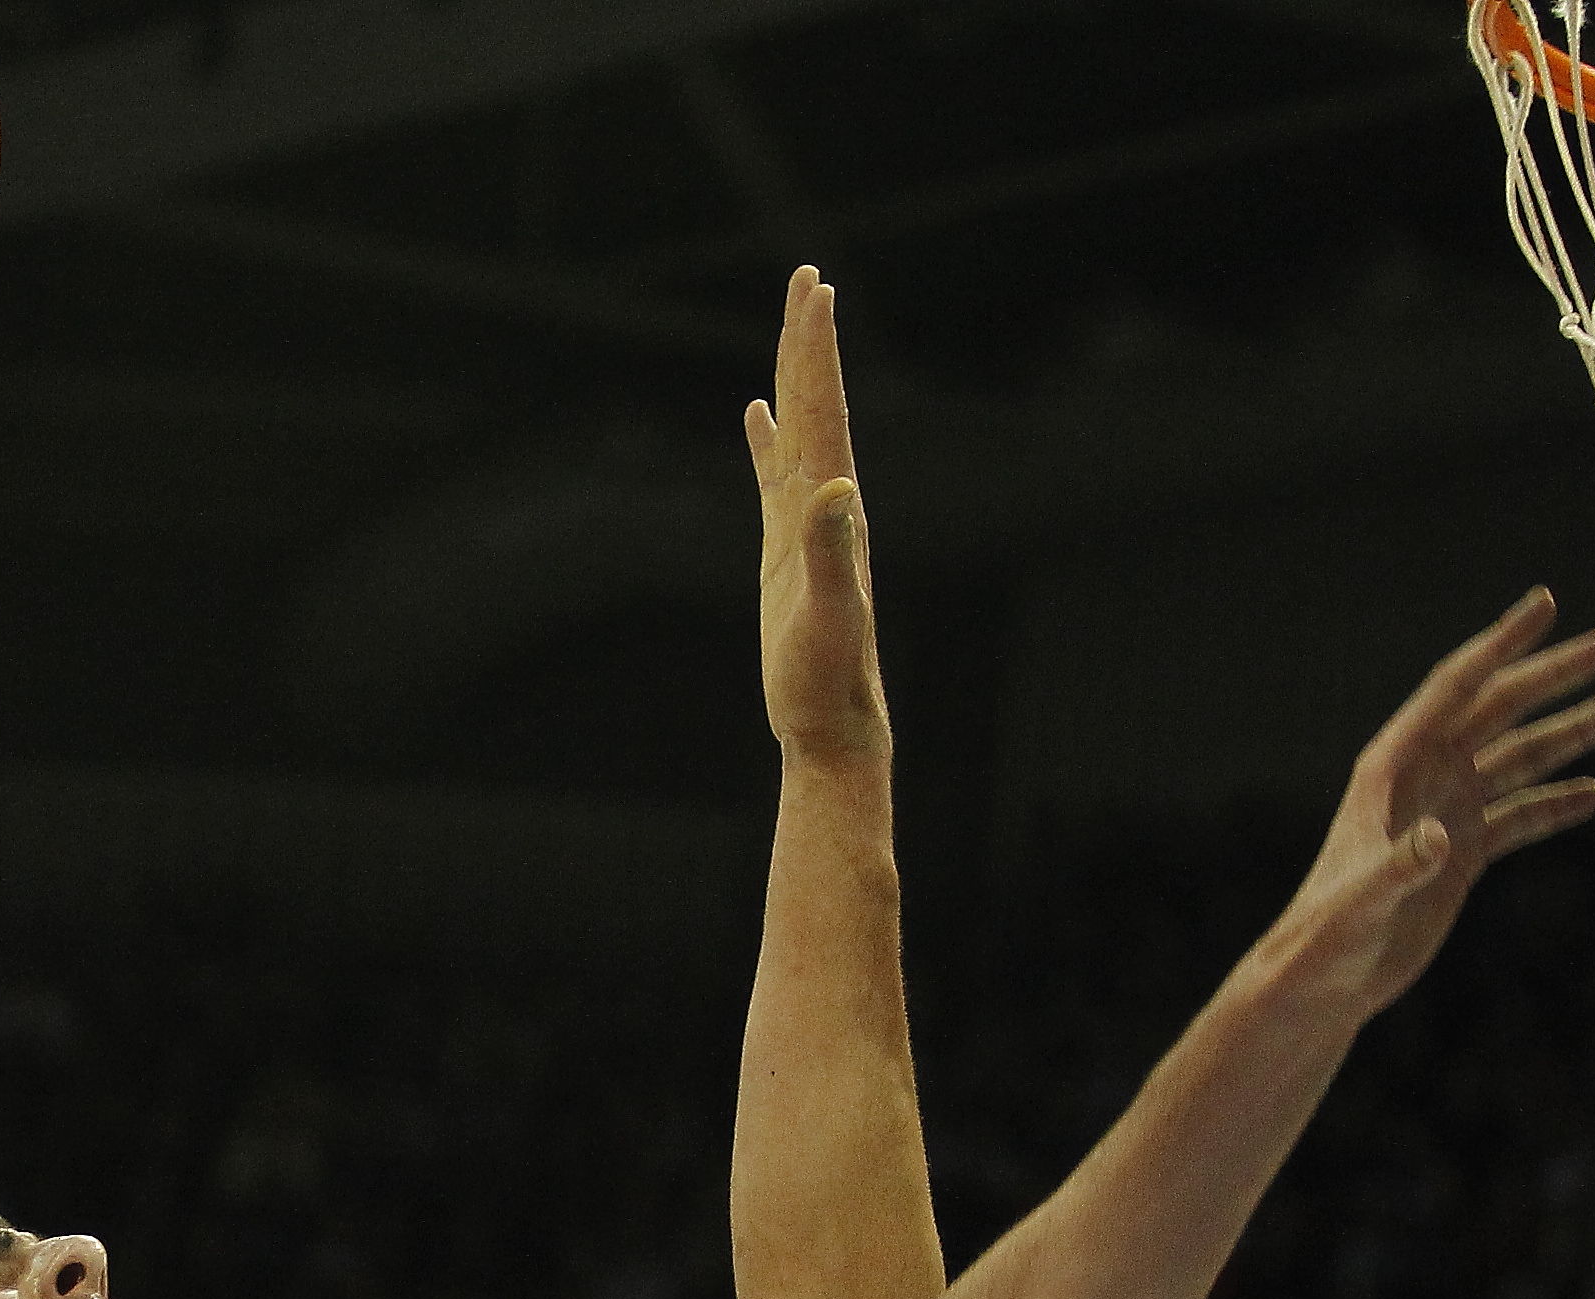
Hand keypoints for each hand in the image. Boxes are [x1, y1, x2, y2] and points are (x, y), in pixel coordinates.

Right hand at [746, 267, 884, 764]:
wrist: (833, 727)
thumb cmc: (828, 683)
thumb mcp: (828, 618)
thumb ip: (832, 552)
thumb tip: (837, 486)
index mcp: (833, 510)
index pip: (825, 412)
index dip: (817, 351)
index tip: (817, 289)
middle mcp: (826, 506)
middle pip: (817, 405)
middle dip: (810, 341)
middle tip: (809, 276)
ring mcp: (804, 525)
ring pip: (799, 430)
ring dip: (795, 377)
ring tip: (791, 326)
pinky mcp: (785, 551)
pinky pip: (773, 476)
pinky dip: (767, 439)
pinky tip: (757, 414)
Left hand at [1265, 590, 1594, 1020]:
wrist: (1322, 983)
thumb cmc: (1327, 938)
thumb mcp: (1364, 901)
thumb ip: (1401, 865)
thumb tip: (1442, 836)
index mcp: (1393, 766)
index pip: (1456, 688)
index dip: (1502, 643)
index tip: (1547, 602)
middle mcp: (1422, 779)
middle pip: (1499, 710)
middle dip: (1555, 675)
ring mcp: (1444, 814)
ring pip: (1518, 758)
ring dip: (1571, 731)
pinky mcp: (1460, 856)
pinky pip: (1517, 816)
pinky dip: (1554, 804)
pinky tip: (1593, 794)